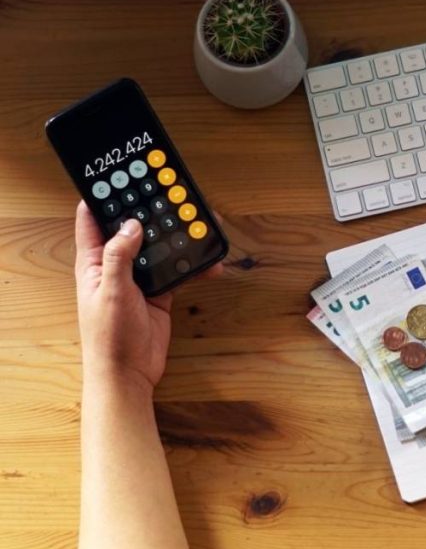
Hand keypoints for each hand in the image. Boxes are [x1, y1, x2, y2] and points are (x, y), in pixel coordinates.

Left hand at [74, 201, 221, 393]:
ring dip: (178, 236)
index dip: (103, 196)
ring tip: (197, 222)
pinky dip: (195, 265)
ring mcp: (139, 278)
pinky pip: (178, 269)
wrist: (129, 373)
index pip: (92, 220)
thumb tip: (132, 224)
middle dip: (150, 210)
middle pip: (133, 228)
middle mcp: (116, 265)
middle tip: (170, 192)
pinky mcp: (159, 291)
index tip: (121, 176)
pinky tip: (210, 263)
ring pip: (160, 246)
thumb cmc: (109, 337)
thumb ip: (120, 256)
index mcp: (94, 261)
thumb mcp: (112, 291)